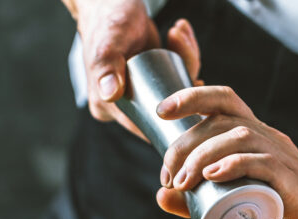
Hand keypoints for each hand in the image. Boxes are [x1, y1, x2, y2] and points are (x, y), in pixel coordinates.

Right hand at [61, 0, 201, 138]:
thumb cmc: (106, 20)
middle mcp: (122, 105)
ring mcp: (138, 91)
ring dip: (186, 63)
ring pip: (174, 91)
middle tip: (188, 55)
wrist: (108, 1)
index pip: (144, 127)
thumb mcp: (108, 43)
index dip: (173, 119)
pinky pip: (174, 76)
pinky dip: (183, 55)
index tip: (192, 95)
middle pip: (165, 109)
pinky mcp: (151, 78)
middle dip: (185, 85)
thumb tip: (110, 94)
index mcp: (107, 107)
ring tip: (177, 34)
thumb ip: (106, 67)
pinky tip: (180, 33)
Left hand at [155, 86, 297, 218]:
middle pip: (222, 119)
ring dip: (202, 155)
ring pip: (239, 136)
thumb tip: (160, 195)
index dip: (191, 96)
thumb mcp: (237, 203)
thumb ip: (198, 200)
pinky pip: (263, 161)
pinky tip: (212, 175)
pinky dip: (234, 165)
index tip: (161, 113)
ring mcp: (283, 157)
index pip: (224, 99)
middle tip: (168, 177)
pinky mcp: (293, 181)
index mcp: (256, 136)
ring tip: (183, 182)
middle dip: (185, 143)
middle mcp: (269, 138)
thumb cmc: (284, 214)